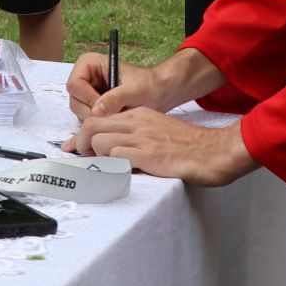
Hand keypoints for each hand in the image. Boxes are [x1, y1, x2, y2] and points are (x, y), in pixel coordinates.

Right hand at [65, 51, 170, 123]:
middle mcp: (84, 77)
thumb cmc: (148, 85)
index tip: (104, 110)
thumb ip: (116, 98)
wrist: (158, 93)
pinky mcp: (92, 106)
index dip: (88, 99)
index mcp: (89, 63)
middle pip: (75, 100)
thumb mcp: (134, 90)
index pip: (75, 85)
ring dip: (96, 119)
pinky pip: (87, 118)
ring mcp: (86, 93)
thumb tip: (97, 110)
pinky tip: (115, 120)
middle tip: (112, 118)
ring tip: (117, 117)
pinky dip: (99, 123)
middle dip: (92, 112)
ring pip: (79, 112)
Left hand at [67, 108, 257, 186]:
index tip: (73, 146)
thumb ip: (137, 135)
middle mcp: (137, 122)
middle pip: (92, 124)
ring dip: (93, 155)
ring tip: (99, 166)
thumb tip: (115, 149)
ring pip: (99, 140)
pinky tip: (114, 171)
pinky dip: (108, 165)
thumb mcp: (159, 130)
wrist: (212, 152)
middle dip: (79, 142)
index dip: (82, 133)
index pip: (100, 116)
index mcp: (140, 114)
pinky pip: (115, 156)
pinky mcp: (148, 155)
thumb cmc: (188, 146)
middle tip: (79, 156)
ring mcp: (142, 138)